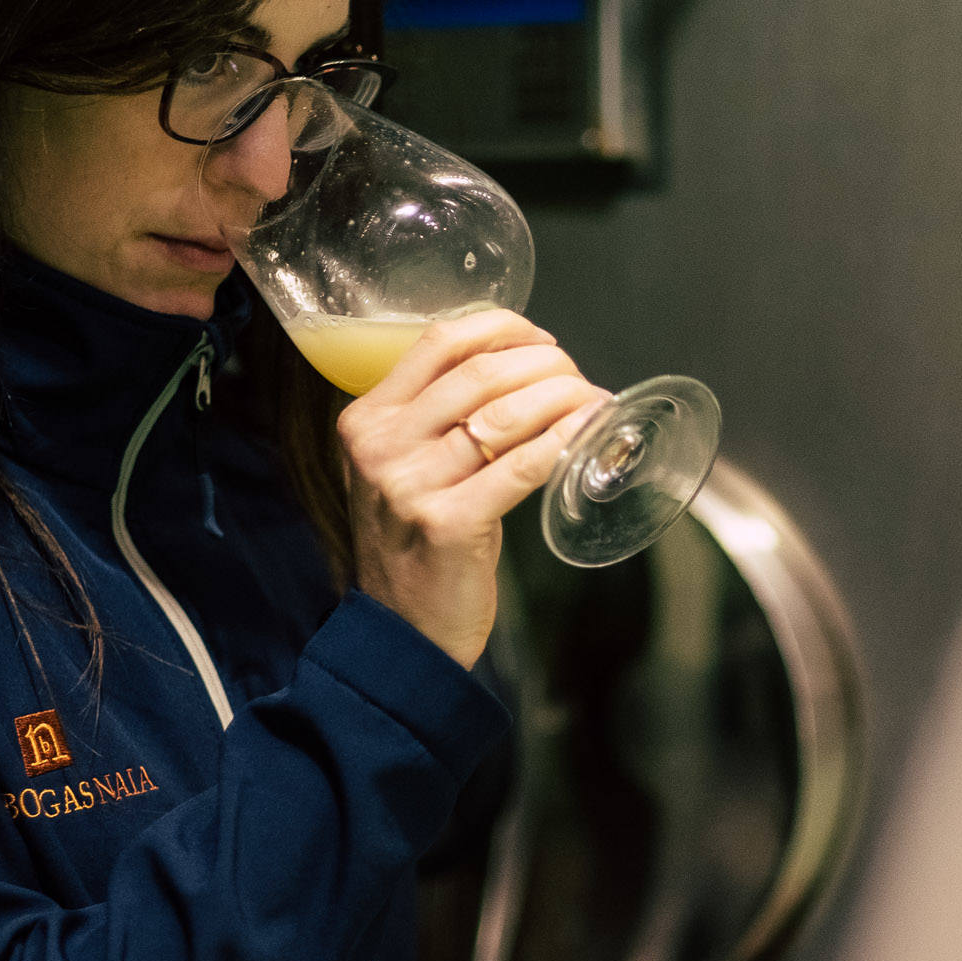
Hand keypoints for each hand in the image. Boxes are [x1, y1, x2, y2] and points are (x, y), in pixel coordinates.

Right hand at [338, 308, 607, 668]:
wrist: (402, 632)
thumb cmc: (419, 544)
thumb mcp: (407, 468)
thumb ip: (441, 419)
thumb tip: (524, 368)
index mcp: (367, 420)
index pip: (439, 341)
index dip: (502, 329)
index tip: (543, 341)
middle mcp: (380, 446)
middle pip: (480, 372)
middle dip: (545, 364)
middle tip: (578, 378)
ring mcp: (409, 486)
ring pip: (504, 414)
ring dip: (564, 397)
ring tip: (594, 401)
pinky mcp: (448, 524)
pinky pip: (520, 465)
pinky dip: (564, 440)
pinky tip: (589, 430)